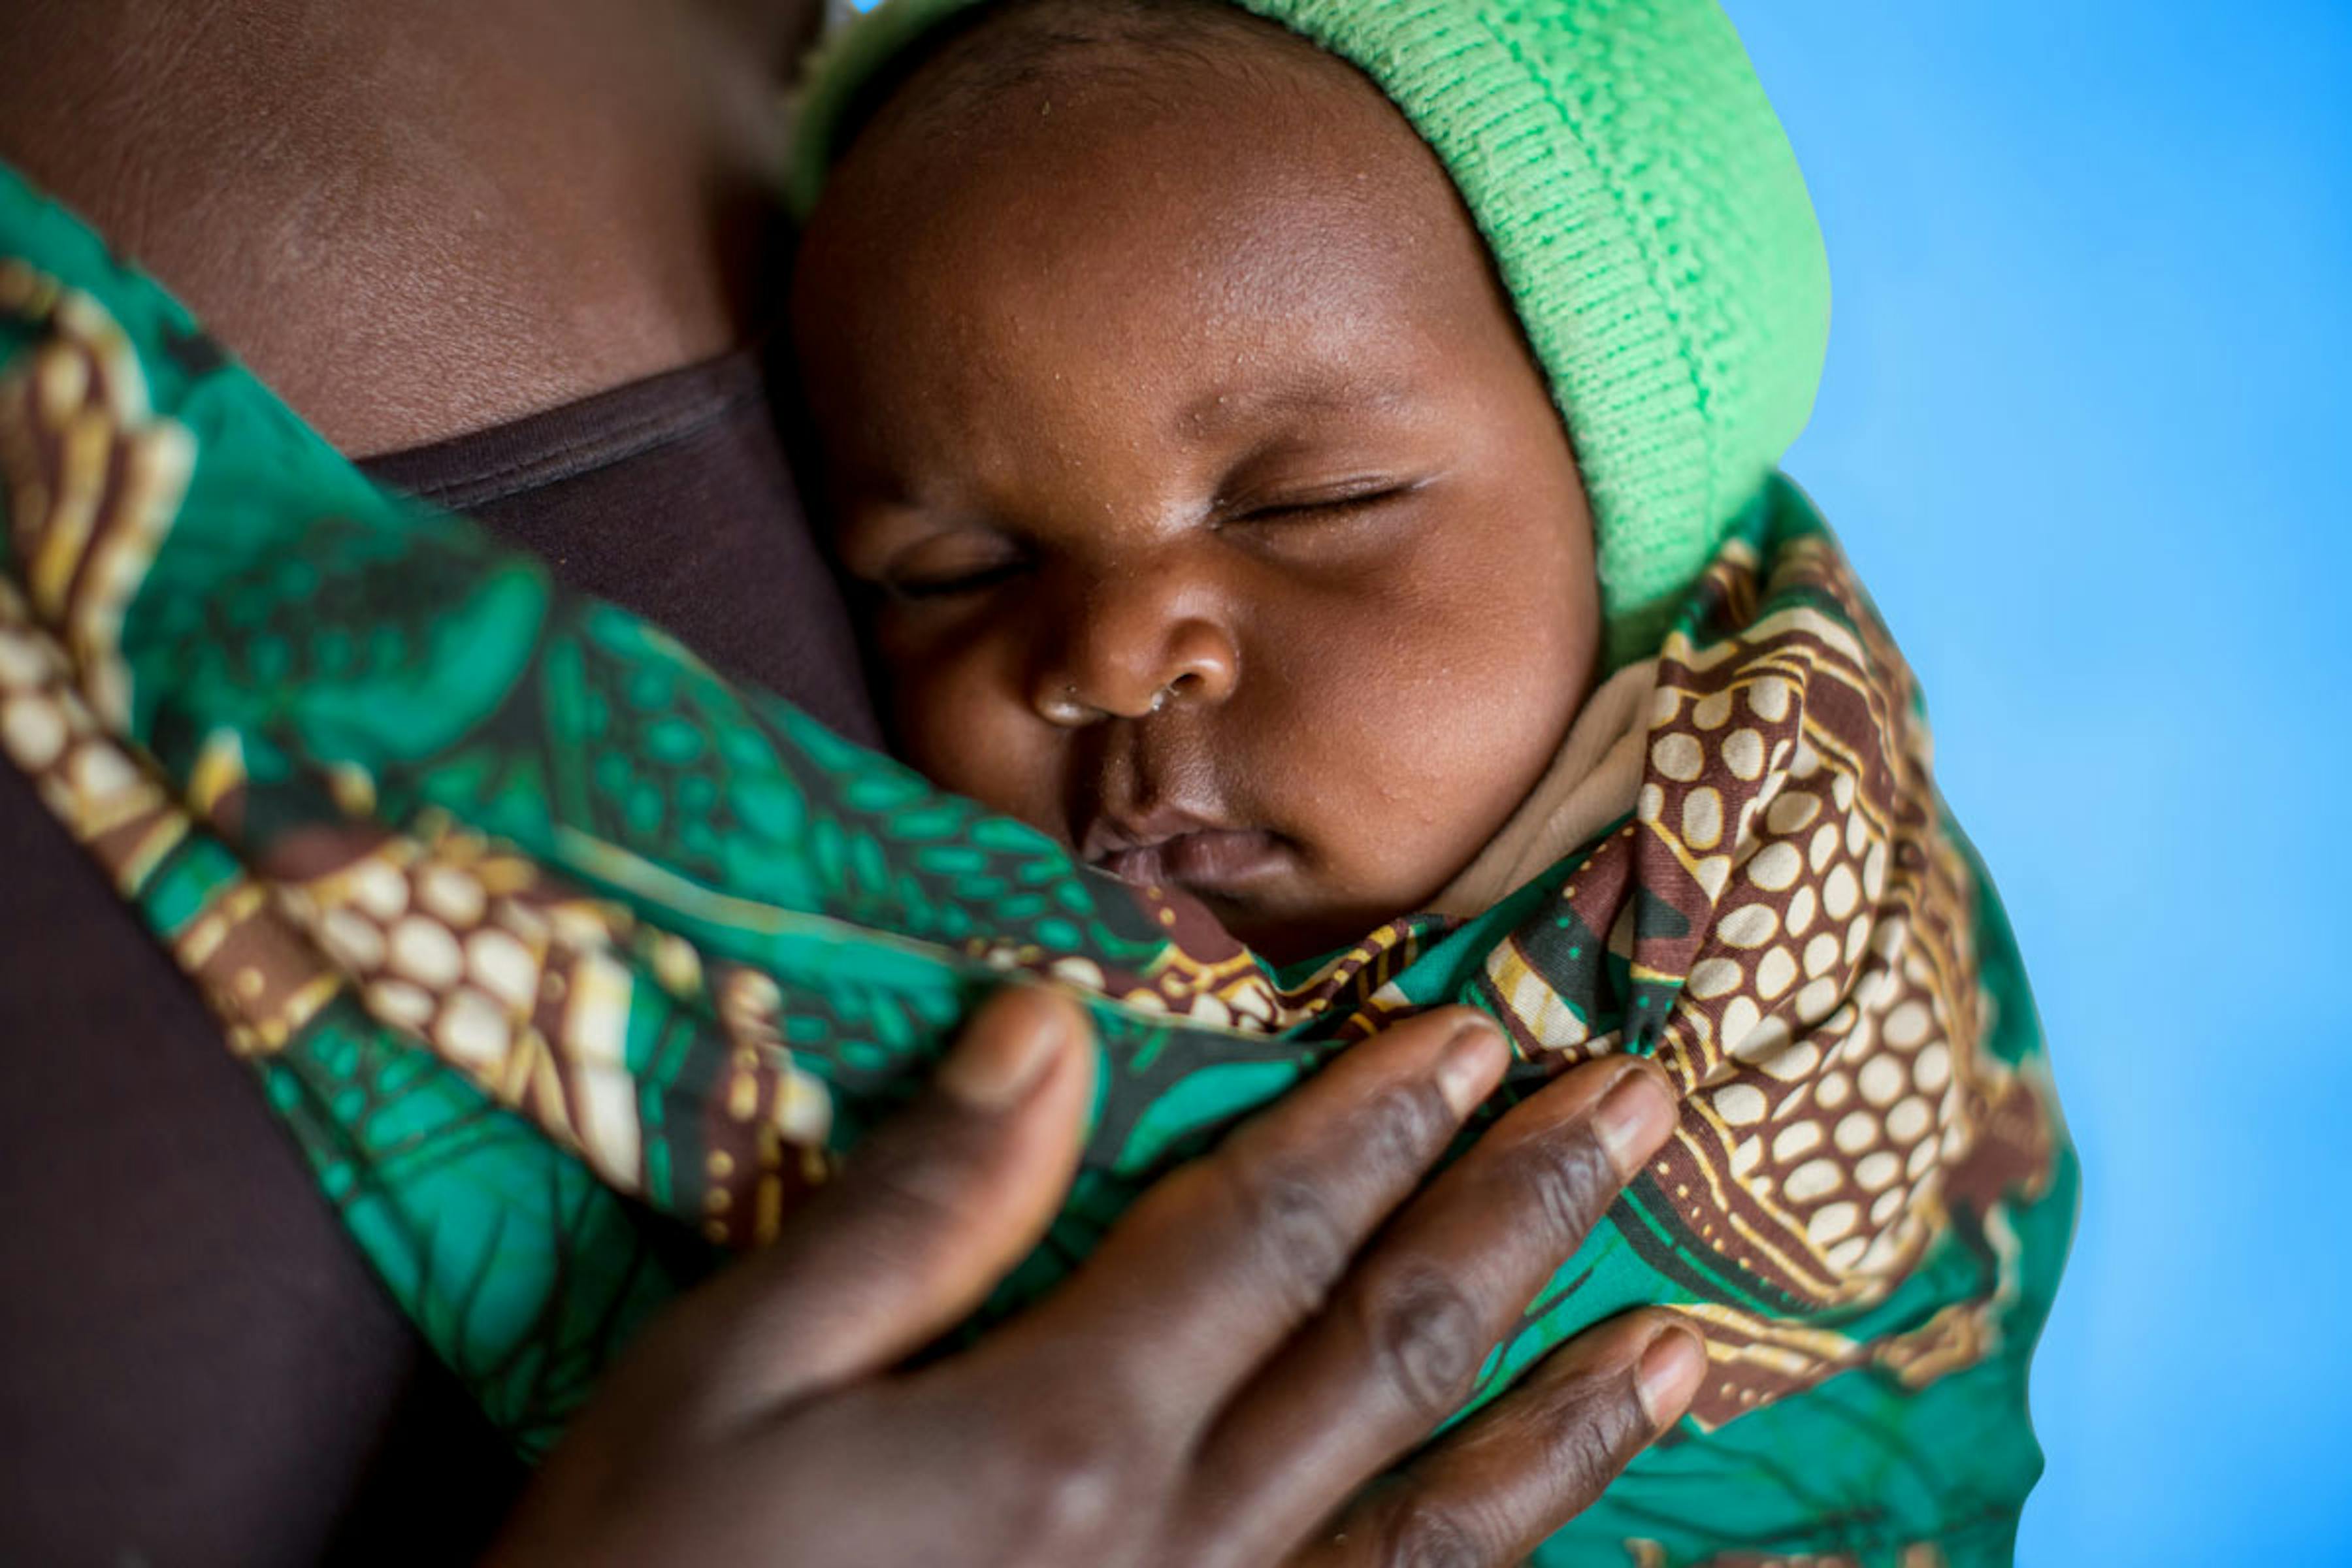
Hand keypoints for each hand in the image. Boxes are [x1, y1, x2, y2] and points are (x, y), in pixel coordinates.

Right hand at [487, 988, 1698, 1566]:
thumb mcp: (726, 1377)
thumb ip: (913, 1206)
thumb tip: (1048, 1024)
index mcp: (1064, 1433)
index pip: (1264, 1231)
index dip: (1376, 1119)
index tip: (1480, 1028)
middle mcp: (1180, 1551)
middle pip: (1387, 1354)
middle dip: (1521, 1221)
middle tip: (1640, 1116)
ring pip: (1436, 1531)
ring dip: (1569, 1428)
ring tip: (1685, 1347)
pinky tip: (1547, 1551)